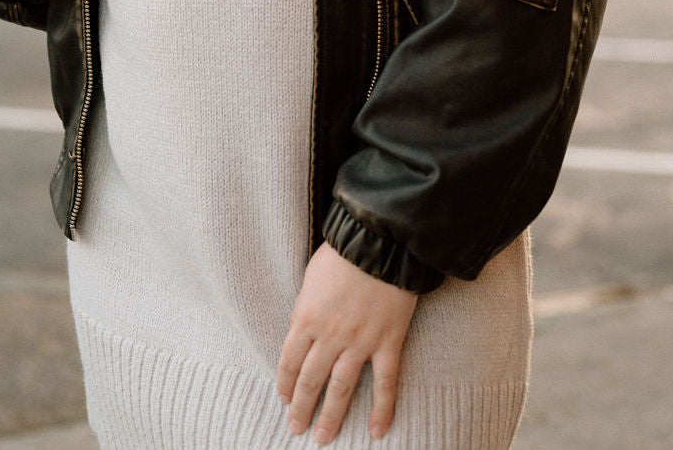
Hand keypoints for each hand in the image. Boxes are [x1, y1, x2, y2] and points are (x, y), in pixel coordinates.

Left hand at [277, 241, 416, 443]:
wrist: (380, 242)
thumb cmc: (342, 253)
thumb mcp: (311, 277)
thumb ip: (304, 306)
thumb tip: (300, 329)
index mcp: (307, 317)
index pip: (290, 360)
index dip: (286, 383)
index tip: (284, 399)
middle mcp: (330, 335)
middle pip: (312, 379)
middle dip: (302, 407)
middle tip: (297, 428)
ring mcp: (360, 341)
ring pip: (342, 387)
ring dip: (332, 415)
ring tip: (324, 437)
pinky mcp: (388, 342)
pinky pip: (385, 382)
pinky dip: (382, 409)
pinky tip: (378, 431)